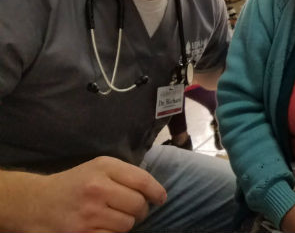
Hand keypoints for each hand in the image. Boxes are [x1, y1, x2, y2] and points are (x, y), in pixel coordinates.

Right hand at [0, 156, 165, 232]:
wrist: (35, 203)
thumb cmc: (74, 184)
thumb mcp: (98, 168)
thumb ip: (124, 174)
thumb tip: (153, 190)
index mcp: (103, 167)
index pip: (142, 180)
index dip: (157, 191)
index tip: (160, 198)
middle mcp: (97, 188)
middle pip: (138, 205)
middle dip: (140, 210)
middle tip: (134, 210)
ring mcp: (89, 213)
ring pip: (127, 224)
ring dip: (126, 223)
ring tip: (115, 217)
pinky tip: (105, 227)